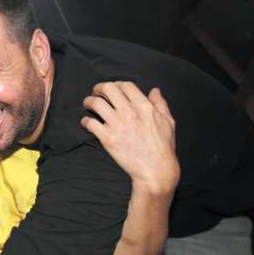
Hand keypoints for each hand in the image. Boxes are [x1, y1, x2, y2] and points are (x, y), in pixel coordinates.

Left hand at [81, 82, 179, 197]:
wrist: (155, 170)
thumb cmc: (164, 147)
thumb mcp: (168, 122)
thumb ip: (160, 104)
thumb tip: (155, 90)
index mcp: (144, 107)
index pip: (125, 85)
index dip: (116, 84)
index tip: (112, 89)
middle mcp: (130, 113)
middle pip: (108, 89)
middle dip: (99, 88)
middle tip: (96, 93)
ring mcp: (117, 125)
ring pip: (96, 104)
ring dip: (89, 102)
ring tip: (88, 104)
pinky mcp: (108, 138)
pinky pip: (90, 123)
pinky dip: (85, 121)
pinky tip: (86, 123)